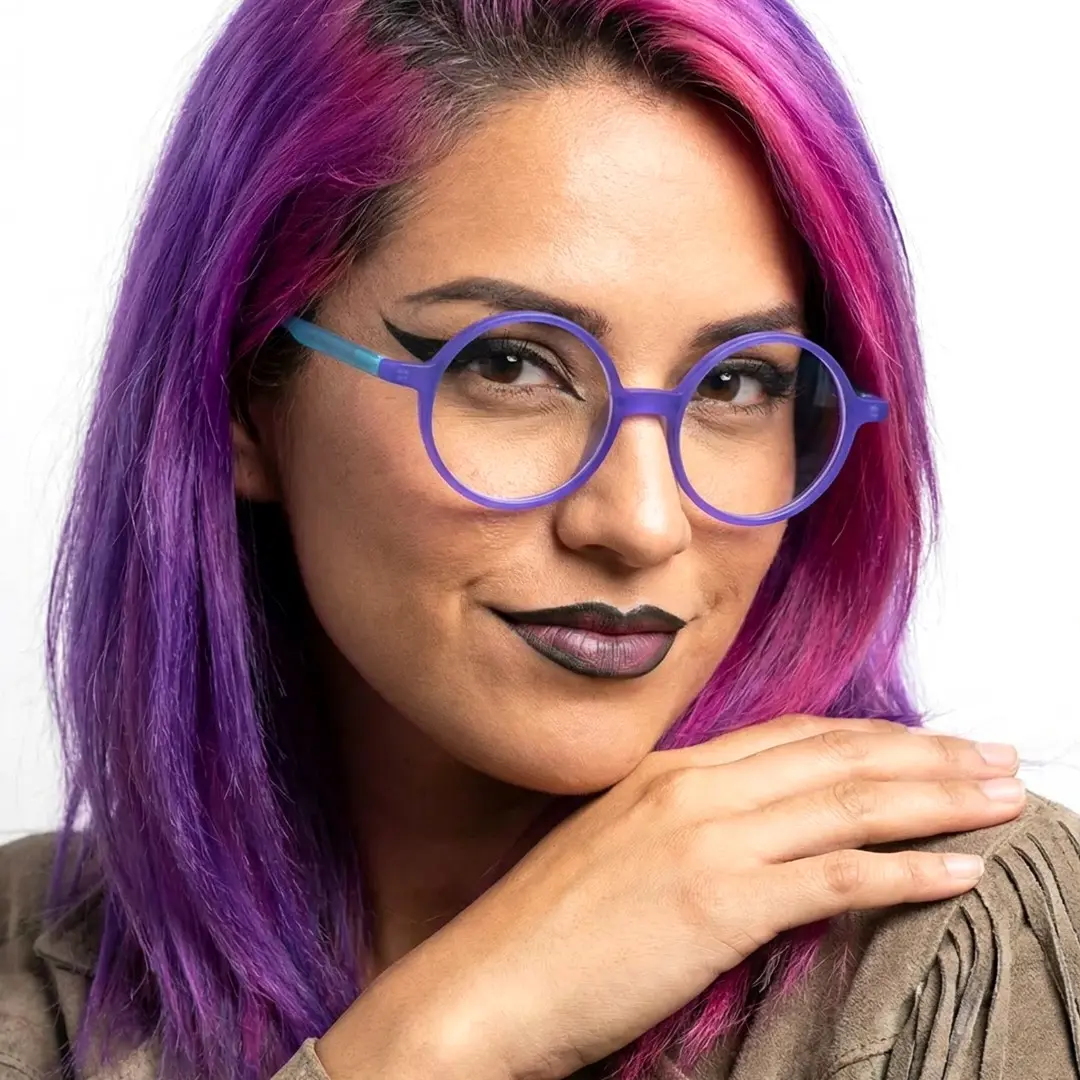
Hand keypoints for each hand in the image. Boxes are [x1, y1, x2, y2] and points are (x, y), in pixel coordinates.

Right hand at [316, 715, 1024, 1079]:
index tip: (927, 741)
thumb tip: (746, 838)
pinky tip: (959, 872)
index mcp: (667, 769)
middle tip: (995, 754)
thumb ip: (680, 827)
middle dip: (928, 754)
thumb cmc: (541, 931)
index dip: (871, 735)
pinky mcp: (720, 900)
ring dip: (939, 798)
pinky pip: (838, 877)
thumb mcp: (614, 850)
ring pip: (851, 803)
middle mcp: (693, 785)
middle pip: (838, 757)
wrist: (485, 983)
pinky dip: (907, 872)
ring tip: (1002, 797)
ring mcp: (708, 837)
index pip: (794, 736)